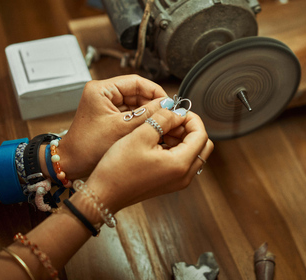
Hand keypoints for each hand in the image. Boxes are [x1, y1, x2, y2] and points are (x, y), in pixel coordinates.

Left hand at [57, 75, 167, 178]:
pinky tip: (151, 127)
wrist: (71, 163)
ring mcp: (106, 104)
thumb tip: (167, 104)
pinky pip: (131, 113)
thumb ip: (147, 114)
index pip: (136, 82)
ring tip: (162, 121)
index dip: (155, 91)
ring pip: (136, 103)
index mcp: (101, 89)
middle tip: (168, 114)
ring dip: (149, 112)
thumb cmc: (88, 147)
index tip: (169, 102)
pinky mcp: (109, 115)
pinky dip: (141, 119)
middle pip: (137, 92)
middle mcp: (103, 93)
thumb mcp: (122, 128)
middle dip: (153, 103)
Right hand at [85, 108, 213, 212]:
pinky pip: (182, 161)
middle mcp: (184, 176)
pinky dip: (175, 148)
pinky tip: (157, 140)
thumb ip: (162, 119)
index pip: (202, 135)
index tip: (177, 111)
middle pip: (202, 145)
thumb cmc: (118, 169)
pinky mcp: (169, 182)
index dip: (192, 118)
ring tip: (161, 128)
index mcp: (180, 164)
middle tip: (171, 119)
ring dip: (182, 137)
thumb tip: (176, 111)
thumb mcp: (140, 135)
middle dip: (189, 128)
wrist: (103, 194)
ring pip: (193, 153)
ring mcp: (178, 181)